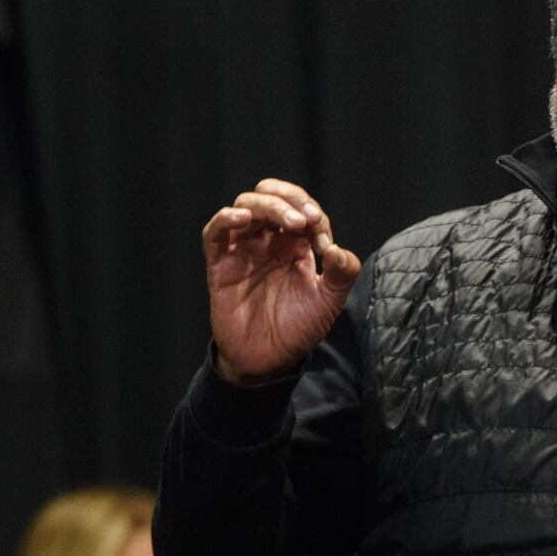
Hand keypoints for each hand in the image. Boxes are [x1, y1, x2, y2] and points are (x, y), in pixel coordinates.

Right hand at [202, 179, 361, 384]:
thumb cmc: (298, 329)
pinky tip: (243, 218)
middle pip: (272, 196)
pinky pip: (215, 232)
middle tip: (307, 219)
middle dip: (291, 199)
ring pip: (247, 205)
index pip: (303, 210)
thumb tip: (338, 249)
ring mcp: (243, 249)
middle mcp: (268, 240)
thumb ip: (341, 275)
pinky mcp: (220, 264)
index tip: (325, 244)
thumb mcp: (329, 302)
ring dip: (269, 206)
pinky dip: (226, 218)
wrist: (269, 360)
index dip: (315, 218)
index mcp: (295, 244)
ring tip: (290, 222)